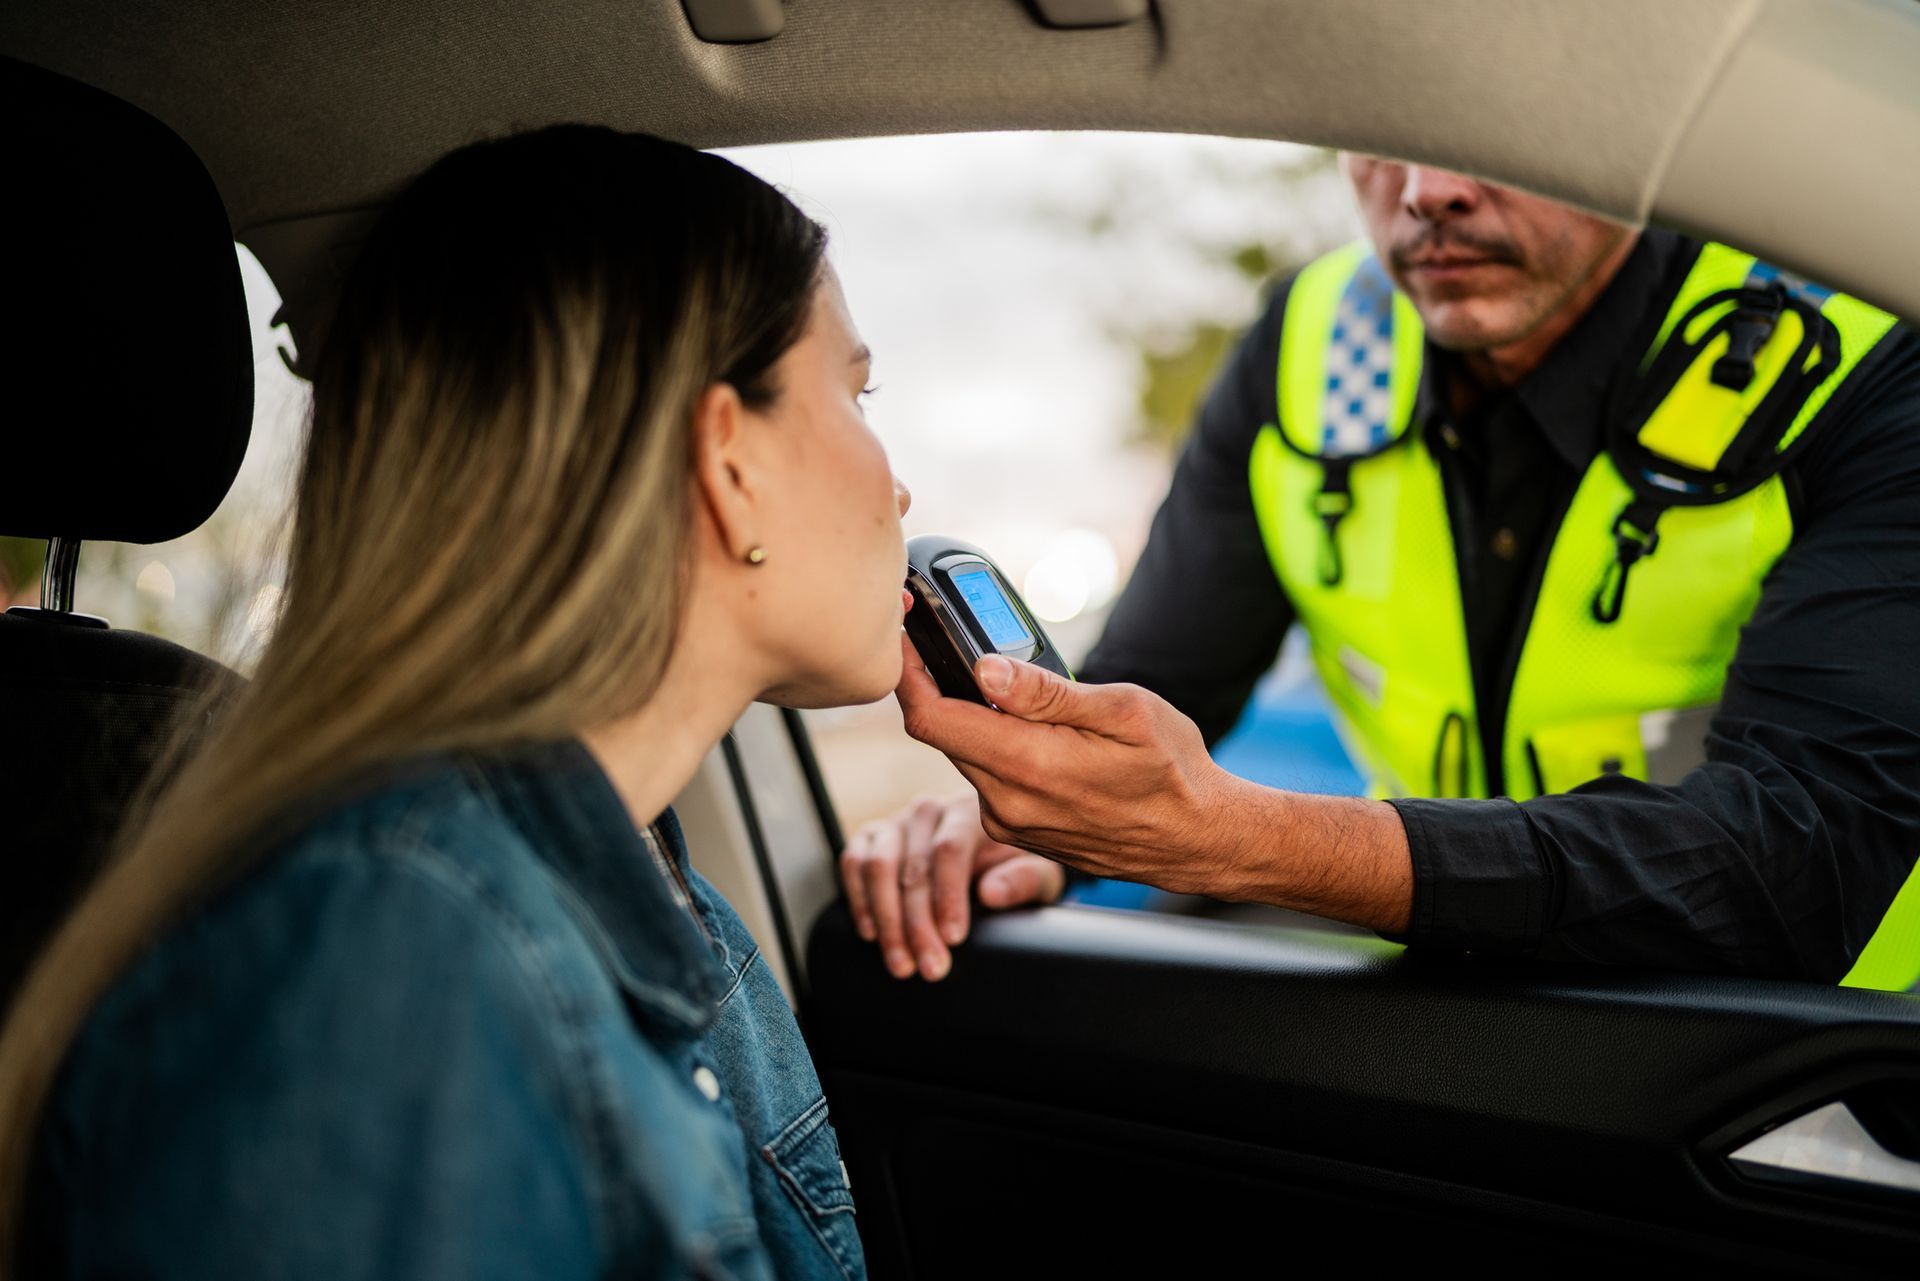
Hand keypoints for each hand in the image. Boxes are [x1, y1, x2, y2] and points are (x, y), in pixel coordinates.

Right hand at [839, 791, 1065, 981]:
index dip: (948, 897)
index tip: (954, 938)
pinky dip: (859, 900)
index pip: (950, 850)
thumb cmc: (1016, 864)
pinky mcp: (872, 837)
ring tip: (902, 963)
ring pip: (877, 867)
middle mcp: (928, 811)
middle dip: (919, 925)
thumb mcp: (1037, 873)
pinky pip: (852, 863)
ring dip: (887, 921)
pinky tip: (871, 934)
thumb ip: (1021, 880)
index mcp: (970, 809)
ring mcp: (896, 822)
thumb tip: (991, 893)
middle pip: (913, 868)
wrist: (992, 854)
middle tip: (931, 968)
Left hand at [893, 634, 1414, 931]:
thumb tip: (986, 669)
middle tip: (945, 637)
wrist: (1199, 840)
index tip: (901, 629)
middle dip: (938, 683)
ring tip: (1007, 683)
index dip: (907, 669)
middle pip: (942, 733)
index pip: (931, 717)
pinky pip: (988, 779)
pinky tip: (1034, 730)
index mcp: (1028, 766)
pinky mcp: (1019, 832)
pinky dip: (995, 747)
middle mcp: (1007, 803)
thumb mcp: (1125, 712)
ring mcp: (1011, 823)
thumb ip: (1049, 694)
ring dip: (973, 717)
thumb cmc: (1173, 771)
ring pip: (966, 755)